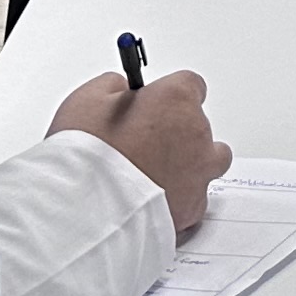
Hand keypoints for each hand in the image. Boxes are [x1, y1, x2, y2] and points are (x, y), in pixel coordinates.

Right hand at [50, 69, 227, 235]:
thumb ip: (112, 87)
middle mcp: (196, 133)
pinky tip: (153, 200)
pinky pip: (195, 198)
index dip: (169, 96)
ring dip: (189, 164)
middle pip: (199, 125)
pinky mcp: (194, 208)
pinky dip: (180, 198)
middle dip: (176, 132)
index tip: (155, 104)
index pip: (190, 85)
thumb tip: (120, 89)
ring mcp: (199, 172)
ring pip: (209, 162)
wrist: (89, 210)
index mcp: (175, 99)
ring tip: (155, 174)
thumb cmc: (89, 156)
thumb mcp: (86, 101)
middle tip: (143, 144)